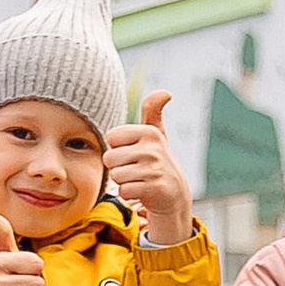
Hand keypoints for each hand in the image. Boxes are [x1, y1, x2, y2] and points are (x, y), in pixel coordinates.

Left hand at [103, 85, 193, 245]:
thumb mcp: (155, 134)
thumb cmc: (157, 160)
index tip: (132, 152)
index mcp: (149, 132)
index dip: (117, 148)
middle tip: (134, 169)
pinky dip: (129, 193)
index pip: (111, 138)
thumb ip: (152, 111)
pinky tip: (141, 190)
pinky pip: (123, 190)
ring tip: (138, 179)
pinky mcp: (153, 188)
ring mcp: (154, 169)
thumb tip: (166, 92)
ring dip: (123, 181)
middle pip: (110, 158)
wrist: (175, 194)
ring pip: (116, 175)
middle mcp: (152, 148)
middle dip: (118, 167)